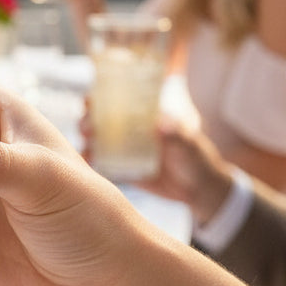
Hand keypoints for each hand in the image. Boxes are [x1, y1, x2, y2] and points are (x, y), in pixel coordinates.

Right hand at [77, 99, 233, 227]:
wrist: (200, 190)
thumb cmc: (198, 158)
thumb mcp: (191, 144)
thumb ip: (177, 134)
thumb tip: (160, 124)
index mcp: (146, 116)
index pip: (120, 100)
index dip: (102, 95)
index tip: (90, 99)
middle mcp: (131, 130)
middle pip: (102, 119)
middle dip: (89, 119)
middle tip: (85, 125)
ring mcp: (125, 149)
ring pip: (98, 140)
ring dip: (87, 139)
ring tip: (85, 145)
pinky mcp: (123, 169)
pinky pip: (102, 163)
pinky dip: (91, 161)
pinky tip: (86, 162)